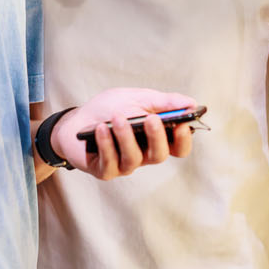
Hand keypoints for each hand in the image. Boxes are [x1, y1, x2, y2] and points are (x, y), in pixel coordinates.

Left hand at [56, 88, 198, 179]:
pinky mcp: (105, 170)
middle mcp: (144, 154)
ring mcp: (125, 164)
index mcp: (156, 137)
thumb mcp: (138, 98)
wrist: (76, 119)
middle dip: (157, 137)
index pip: (179, 147)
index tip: (183, 124)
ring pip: (134, 158)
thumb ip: (164, 102)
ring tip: (117, 118)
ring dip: (126, 137)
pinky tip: (101, 129)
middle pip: (160, 155)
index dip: (184, 140)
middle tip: (151, 119)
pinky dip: (106, 144)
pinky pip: (110, 162)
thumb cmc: (110, 108)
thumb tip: (192, 103)